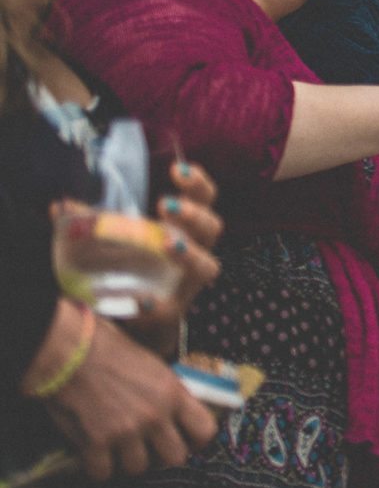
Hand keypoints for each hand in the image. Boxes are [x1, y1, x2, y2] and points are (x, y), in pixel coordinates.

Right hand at [39, 306, 217, 479]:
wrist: (72, 352)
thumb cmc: (111, 352)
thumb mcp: (155, 367)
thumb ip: (169, 394)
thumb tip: (177, 415)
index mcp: (174, 394)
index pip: (205, 430)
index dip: (197, 440)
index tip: (187, 441)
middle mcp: (156, 415)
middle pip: (175, 458)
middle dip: (162, 456)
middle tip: (149, 447)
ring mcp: (127, 431)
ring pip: (139, 468)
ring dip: (127, 461)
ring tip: (118, 448)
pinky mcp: (97, 442)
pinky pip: (103, 473)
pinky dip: (97, 467)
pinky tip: (94, 454)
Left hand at [51, 174, 223, 358]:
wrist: (132, 317)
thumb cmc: (127, 268)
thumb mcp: (110, 241)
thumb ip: (90, 224)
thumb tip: (59, 206)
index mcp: (183, 227)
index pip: (203, 199)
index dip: (197, 183)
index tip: (178, 170)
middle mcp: (194, 251)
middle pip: (211, 227)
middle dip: (194, 214)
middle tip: (165, 205)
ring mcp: (187, 283)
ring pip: (206, 266)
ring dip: (190, 254)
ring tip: (169, 245)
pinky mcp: (172, 312)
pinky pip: (171, 310)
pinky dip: (156, 306)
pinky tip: (140, 301)